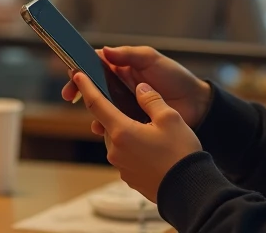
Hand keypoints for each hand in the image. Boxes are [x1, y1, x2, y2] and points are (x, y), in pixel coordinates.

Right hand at [62, 46, 212, 127]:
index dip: (83, 68)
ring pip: (101, 107)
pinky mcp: (132, 122)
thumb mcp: (152, 59)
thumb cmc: (175, 77)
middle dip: (80, 90)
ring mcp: (125, 105)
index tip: (72, 73)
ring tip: (90, 112)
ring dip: (92, 110)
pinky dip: (105, 126)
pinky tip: (103, 129)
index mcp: (124, 67)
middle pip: (94, 87)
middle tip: (70, 96)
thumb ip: (129, 54)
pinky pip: (114, 124)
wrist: (196, 104)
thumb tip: (103, 51)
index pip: (97, 65)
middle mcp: (121, 85)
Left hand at [72, 71, 201, 202]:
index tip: (77, 75)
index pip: (96, 104)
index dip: (86, 87)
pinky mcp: (129, 177)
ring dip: (128, 132)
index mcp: (122, 132)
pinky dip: (135, 148)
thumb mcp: (170, 118)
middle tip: (136, 108)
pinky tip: (154, 149)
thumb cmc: (180, 154)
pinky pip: (127, 155)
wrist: (188, 190)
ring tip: (153, 132)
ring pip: (118, 140)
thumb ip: (151, 99)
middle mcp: (115, 150)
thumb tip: (140, 88)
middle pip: (109, 123)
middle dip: (118, 113)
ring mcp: (121, 166)